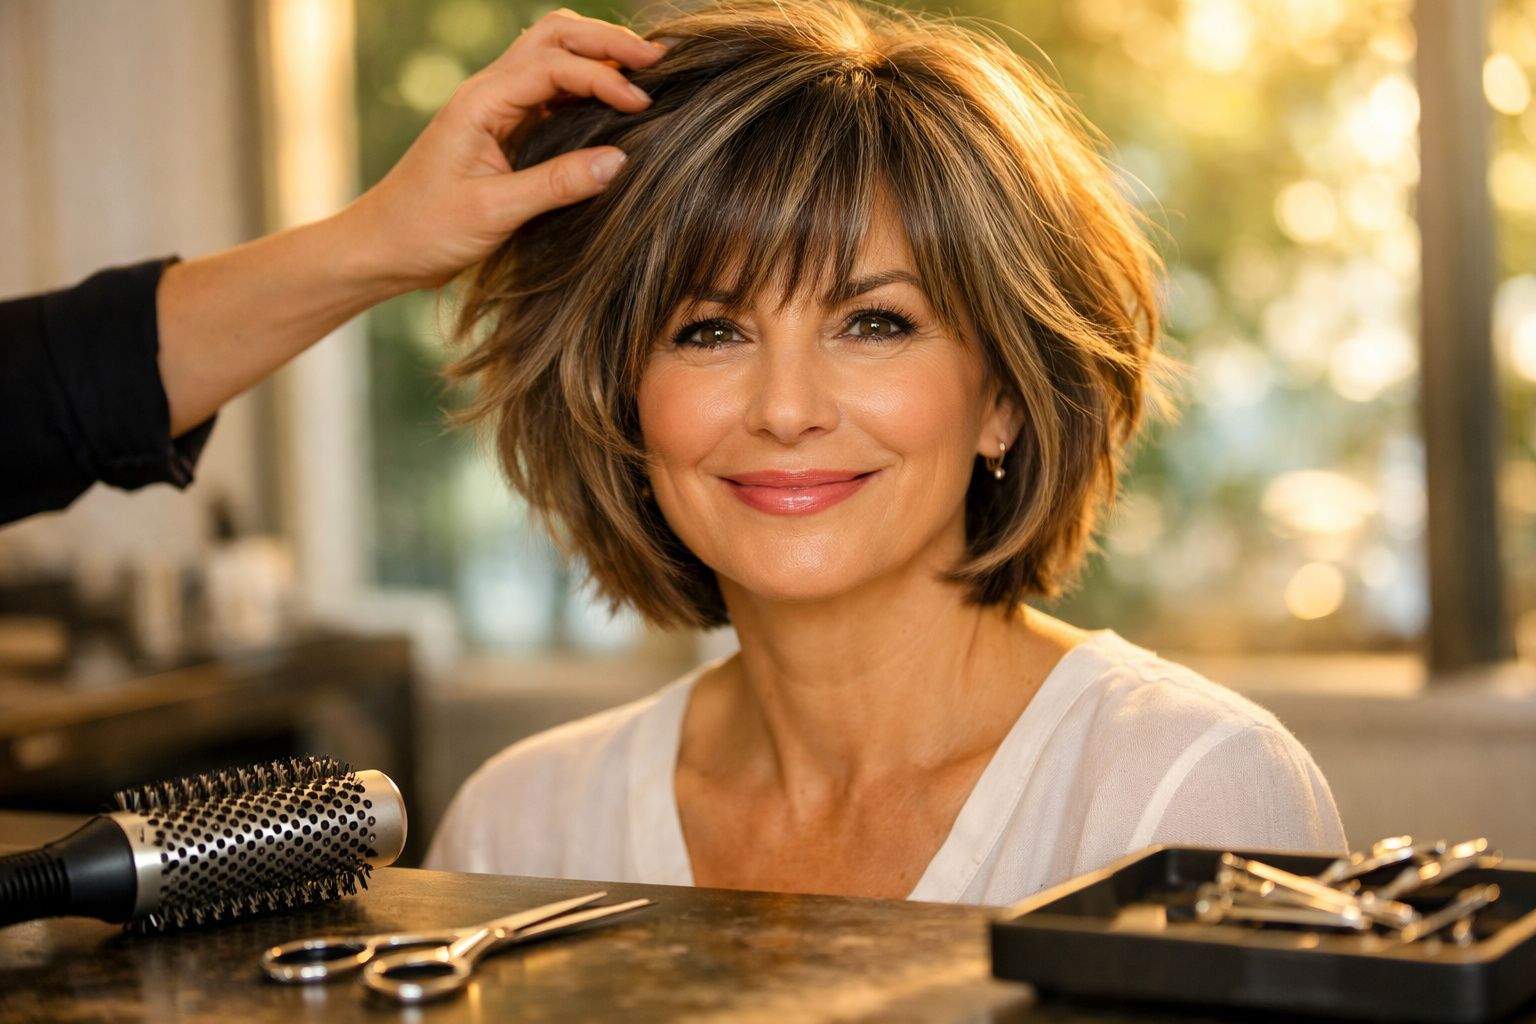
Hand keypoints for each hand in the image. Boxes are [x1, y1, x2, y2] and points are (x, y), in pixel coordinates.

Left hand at [340, 9, 663, 292]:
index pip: (554, 66)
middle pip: (554, 35)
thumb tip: (620, 160)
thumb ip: (558, 184)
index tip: (643, 105)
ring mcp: (495, 106)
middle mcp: (488, 92)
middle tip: (658, 61)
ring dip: (596, 54)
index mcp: (481, 103)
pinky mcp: (503, 127)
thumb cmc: (427, 230)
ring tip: (643, 71)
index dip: (603, 78)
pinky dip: (584, 83)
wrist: (383, 247)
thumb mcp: (495, 212)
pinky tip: (612, 101)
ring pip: (551, 52)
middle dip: (606, 42)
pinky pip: (549, 88)